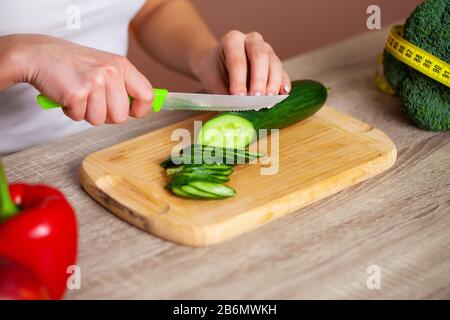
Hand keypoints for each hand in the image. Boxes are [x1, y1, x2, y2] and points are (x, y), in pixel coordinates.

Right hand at [4, 35, 152, 124]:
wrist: (39, 54)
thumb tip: (140, 109)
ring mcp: (94, 82)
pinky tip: (66, 95)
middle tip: (93, 100)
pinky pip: (80, 117)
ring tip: (79, 94)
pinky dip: (71, 111)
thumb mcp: (106, 67)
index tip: (131, 112)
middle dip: (106, 115)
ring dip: (86, 113)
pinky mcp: (77, 93)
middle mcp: (111, 72)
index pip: (147, 95)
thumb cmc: (74, 65)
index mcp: (122, 66)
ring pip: (100, 120)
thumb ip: (124, 86)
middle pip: (121, 117)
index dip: (140, 110)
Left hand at [190, 30, 290, 95]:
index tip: (239, 97)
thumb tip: (237, 106)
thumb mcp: (211, 80)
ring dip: (273, 83)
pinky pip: (282, 71)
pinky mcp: (275, 62)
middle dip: (259, 79)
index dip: (239, 80)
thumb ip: (223, 92)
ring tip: (269, 101)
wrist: (218, 65)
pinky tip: (283, 94)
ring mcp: (266, 49)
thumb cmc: (214, 71)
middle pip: (260, 56)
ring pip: (274, 63)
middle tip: (257, 98)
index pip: (237, 60)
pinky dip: (283, 83)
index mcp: (232, 40)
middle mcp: (252, 40)